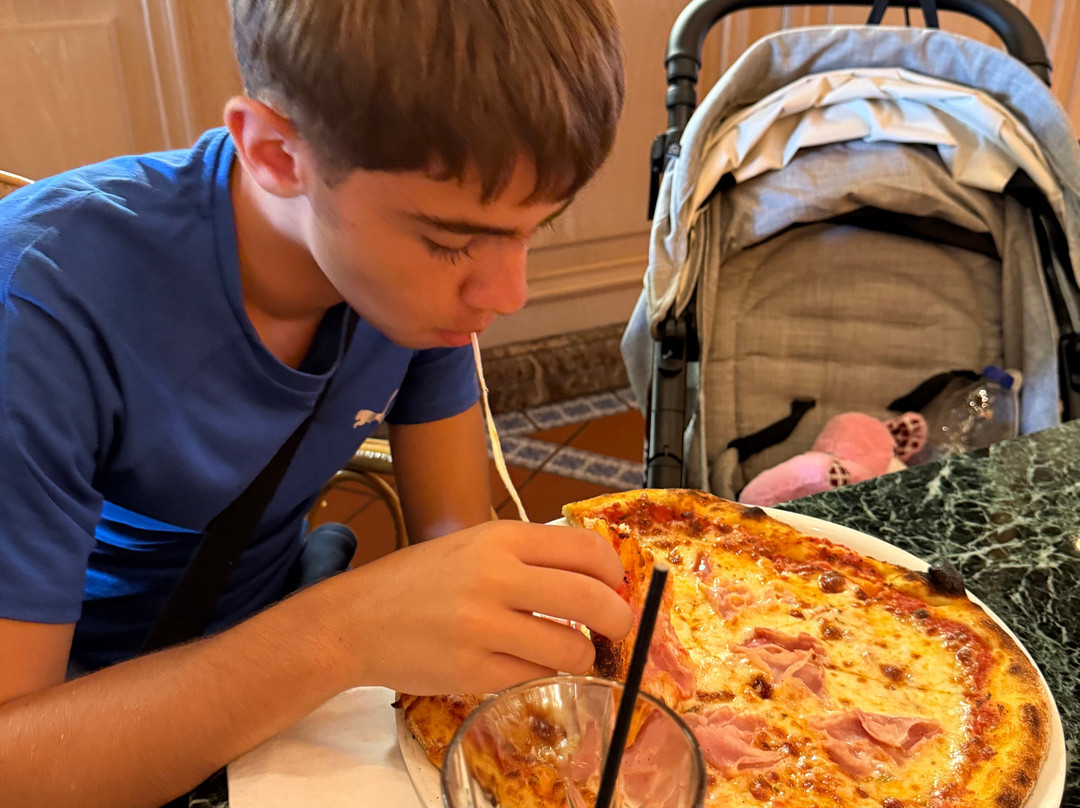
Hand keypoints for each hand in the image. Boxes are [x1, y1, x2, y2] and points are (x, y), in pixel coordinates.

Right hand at [334, 521, 633, 694]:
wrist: (355, 620)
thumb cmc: (420, 581)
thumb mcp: (474, 545)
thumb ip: (529, 555)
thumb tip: (596, 574)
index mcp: (500, 538)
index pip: (585, 549)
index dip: (613, 572)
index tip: (615, 585)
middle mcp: (495, 577)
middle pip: (590, 599)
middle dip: (618, 618)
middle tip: (617, 627)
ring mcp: (483, 627)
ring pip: (570, 649)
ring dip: (582, 656)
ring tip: (570, 652)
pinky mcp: (473, 671)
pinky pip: (535, 678)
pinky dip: (541, 674)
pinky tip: (526, 663)